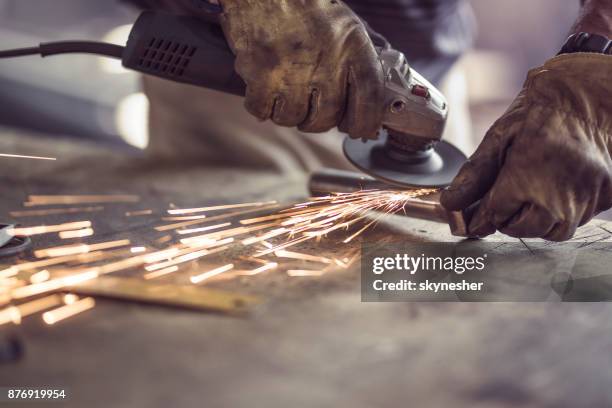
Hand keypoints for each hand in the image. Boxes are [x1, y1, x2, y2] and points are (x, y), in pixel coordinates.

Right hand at [218, 0, 384, 138]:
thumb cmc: (302, 3)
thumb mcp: (343, 24)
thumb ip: (354, 60)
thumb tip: (364, 101)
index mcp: (352, 46)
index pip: (370, 98)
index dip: (365, 121)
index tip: (359, 130)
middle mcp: (326, 61)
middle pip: (327, 118)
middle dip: (317, 120)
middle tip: (309, 110)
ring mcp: (292, 70)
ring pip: (293, 119)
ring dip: (288, 113)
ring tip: (284, 93)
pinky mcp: (261, 74)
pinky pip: (262, 111)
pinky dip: (261, 106)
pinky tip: (263, 91)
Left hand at [441, 54, 611, 240]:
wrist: (589, 95)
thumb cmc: (543, 111)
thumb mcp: (500, 137)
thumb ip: (474, 173)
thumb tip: (451, 202)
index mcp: (528, 177)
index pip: (495, 214)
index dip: (483, 212)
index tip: (478, 212)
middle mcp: (559, 194)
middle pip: (522, 228)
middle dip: (506, 218)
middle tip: (503, 200)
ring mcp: (586, 198)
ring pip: (551, 231)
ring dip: (534, 222)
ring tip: (528, 198)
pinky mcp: (604, 197)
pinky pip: (578, 222)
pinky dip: (561, 216)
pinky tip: (553, 195)